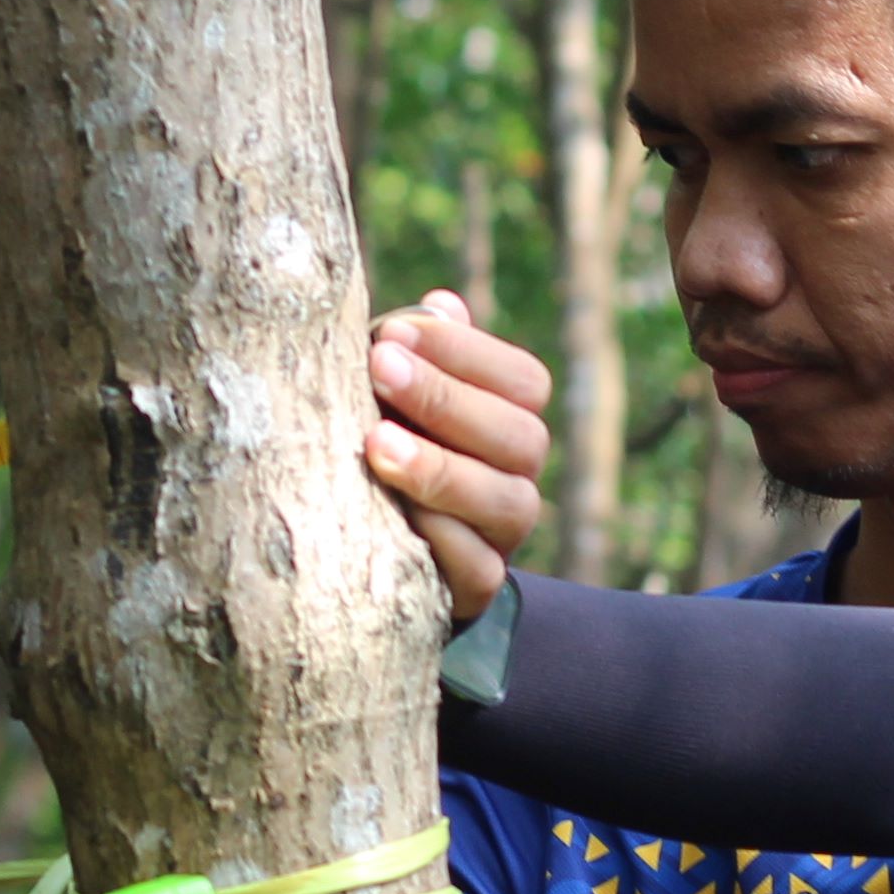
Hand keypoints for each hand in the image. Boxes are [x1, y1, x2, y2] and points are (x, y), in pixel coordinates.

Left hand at [366, 291, 556, 620]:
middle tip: (379, 369)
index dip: (466, 353)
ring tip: (376, 442)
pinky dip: (439, 540)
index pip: (523, 380)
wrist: (371, 546)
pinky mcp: (476, 588)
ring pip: (506, 502)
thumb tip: (440, 305)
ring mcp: (504, 534)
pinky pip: (478, 569)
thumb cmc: (385, 443)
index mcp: (512, 419)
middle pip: (519, 436)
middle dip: (445, 399)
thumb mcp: (395, 395)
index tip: (394, 333)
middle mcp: (520, 474)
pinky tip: (395, 515)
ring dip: (439, 469)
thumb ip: (419, 353)